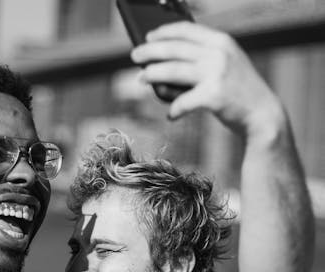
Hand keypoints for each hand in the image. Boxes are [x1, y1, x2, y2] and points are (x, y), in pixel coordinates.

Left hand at [131, 22, 283, 137]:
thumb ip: (203, 62)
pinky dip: (175, 109)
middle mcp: (218, 54)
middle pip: (174, 49)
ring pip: (173, 71)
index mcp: (221, 42)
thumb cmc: (239, 93)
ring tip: (141, 79)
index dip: (163, 32)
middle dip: (151, 51)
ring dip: (153, 74)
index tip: (148, 37)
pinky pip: (183, 102)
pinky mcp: (213, 96)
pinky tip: (171, 115)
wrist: (262, 114)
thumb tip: (166, 69)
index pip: (186, 30)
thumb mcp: (226, 67)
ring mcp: (216, 74)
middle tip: (134, 56)